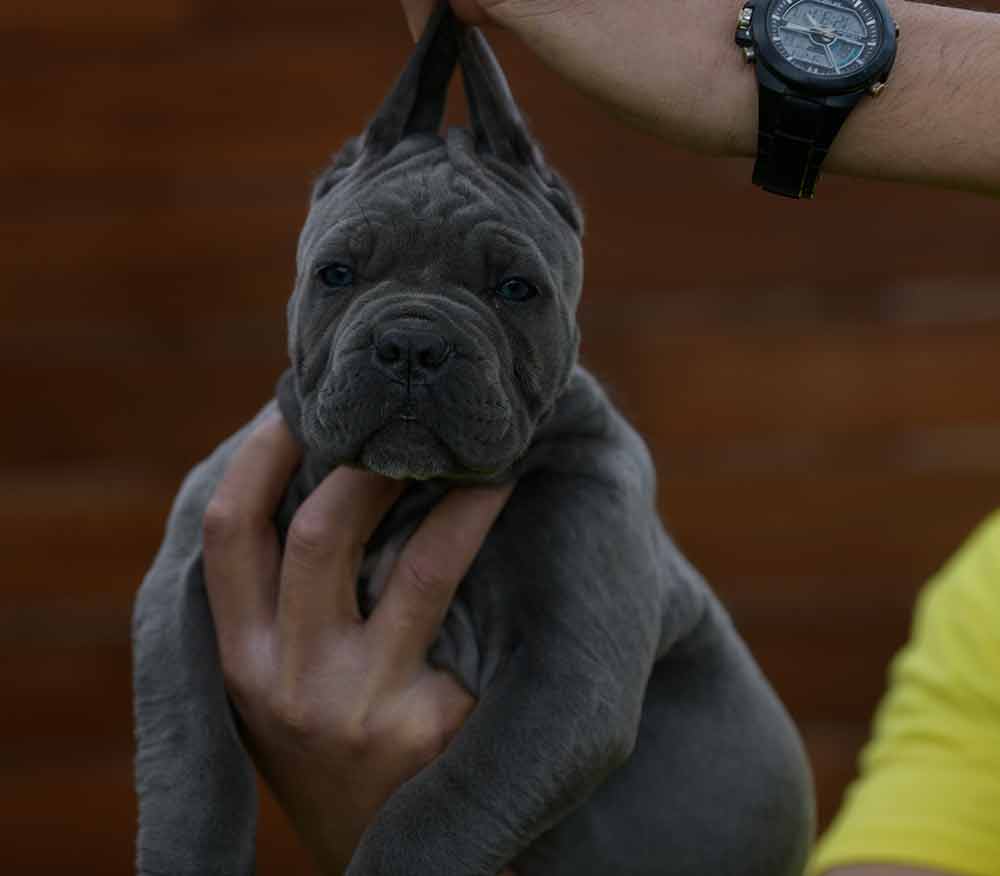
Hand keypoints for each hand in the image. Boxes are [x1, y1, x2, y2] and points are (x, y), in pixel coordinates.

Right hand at [202, 411, 515, 873]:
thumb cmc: (330, 745)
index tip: (298, 400)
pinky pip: (470, 620)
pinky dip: (487, 554)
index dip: (263, 453)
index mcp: (238, 662)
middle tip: (413, 418)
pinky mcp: (430, 728)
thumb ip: (278, 606)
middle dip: (369, 459)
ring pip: (420, 567)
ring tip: (494, 455)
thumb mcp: (278, 684)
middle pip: (320, 531)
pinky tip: (512, 517)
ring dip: (462, 496)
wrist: (382, 863)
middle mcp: (285, 683)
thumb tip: (317, 475)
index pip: (230, 530)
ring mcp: (360, 707)